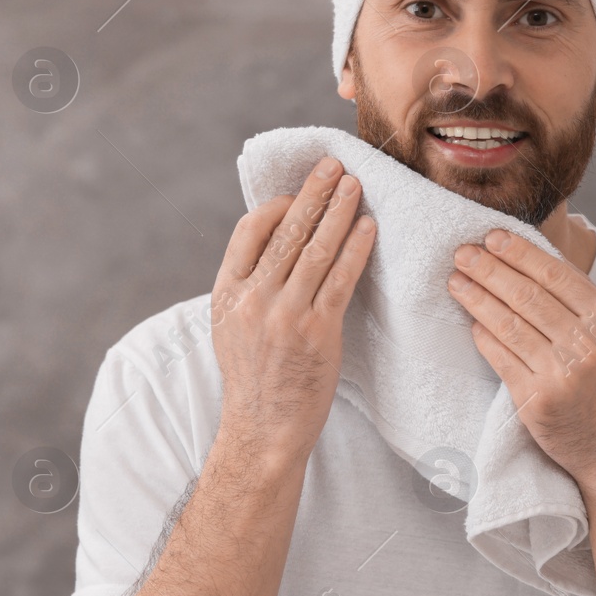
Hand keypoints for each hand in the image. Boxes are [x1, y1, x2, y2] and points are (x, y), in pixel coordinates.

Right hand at [211, 157, 375, 466]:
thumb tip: (277, 243)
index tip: (301, 191)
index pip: (249, 230)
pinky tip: (369, 228)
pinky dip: (356, 249)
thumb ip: (249, 286)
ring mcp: (284, 314)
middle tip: (334, 165)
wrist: (263, 430)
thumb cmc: (255, 378)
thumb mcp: (231, 326)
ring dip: (339, 212)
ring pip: (315, 249)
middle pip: (286, 231)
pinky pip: (340, 280)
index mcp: (226, 293)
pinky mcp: (317, 332)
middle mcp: (252, 299)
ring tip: (356, 186)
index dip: (277, 205)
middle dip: (314, 194)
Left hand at [447, 229, 595, 501]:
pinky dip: (484, 337)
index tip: (493, 237)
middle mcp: (589, 343)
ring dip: (477, 297)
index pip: (558, 275)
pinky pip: (502, 358)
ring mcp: (563, 372)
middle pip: (529, 294)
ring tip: (456, 281)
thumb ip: (585, 307)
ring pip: (510, 323)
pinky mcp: (538, 401)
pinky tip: (471, 323)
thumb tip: (536, 263)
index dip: (521, 253)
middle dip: (490, 268)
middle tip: (462, 252)